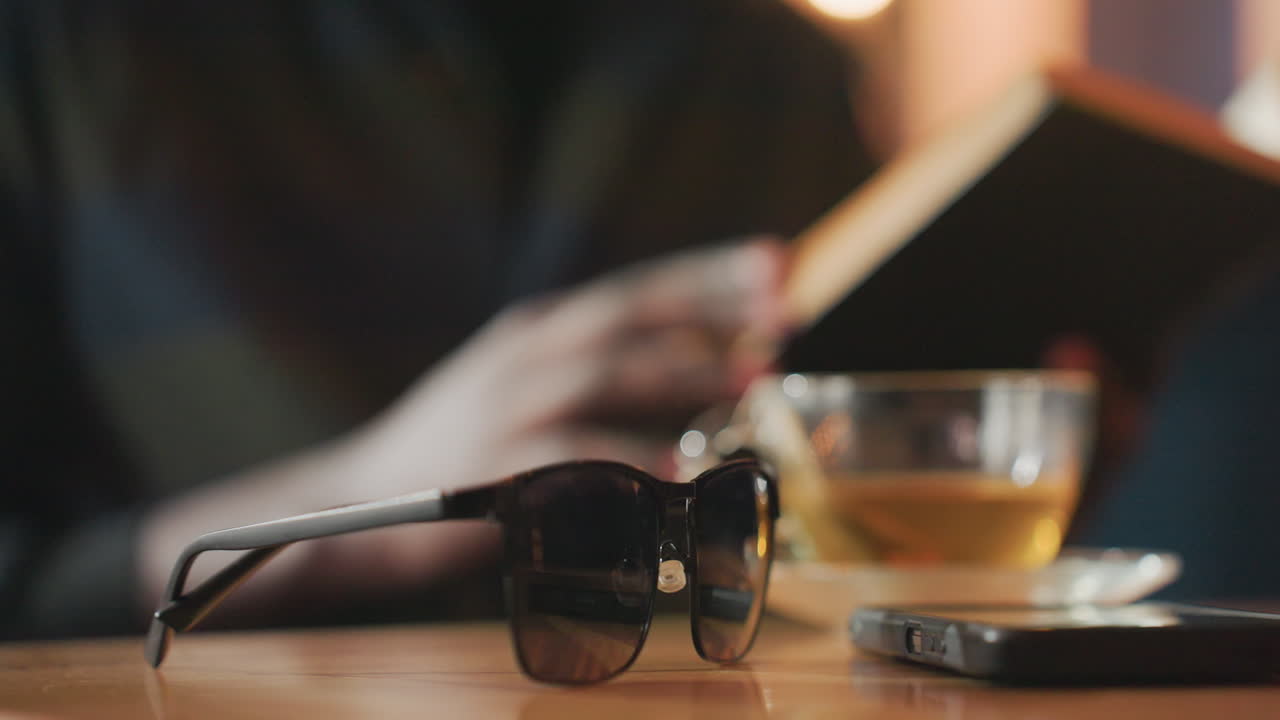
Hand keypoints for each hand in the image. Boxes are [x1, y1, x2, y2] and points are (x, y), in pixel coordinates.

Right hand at [350, 237, 787, 492]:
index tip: (778, 262)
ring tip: (754, 379)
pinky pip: (570, 454)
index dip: (707, 272)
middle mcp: (523, 355)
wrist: (355, 498)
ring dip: (683, 373)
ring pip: (603, 371)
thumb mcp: (523, 390)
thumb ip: (597, 377)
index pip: (635, 289)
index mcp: (537, 332)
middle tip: (786, 308)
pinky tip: (681, 467)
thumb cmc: (459, 448)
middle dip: (710, 307)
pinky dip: (628, 456)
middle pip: (628, 315)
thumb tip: (700, 371)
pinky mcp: (489, 464)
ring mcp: (503, 405)